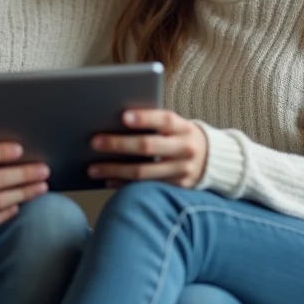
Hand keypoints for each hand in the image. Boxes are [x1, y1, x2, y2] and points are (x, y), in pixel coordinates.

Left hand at [88, 109, 208, 188]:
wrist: (210, 159)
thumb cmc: (179, 136)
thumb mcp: (175, 125)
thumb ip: (153, 123)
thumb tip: (114, 121)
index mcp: (182, 127)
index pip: (164, 120)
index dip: (144, 118)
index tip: (123, 116)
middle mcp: (184, 148)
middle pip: (148, 146)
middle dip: (119, 144)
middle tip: (94, 142)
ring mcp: (181, 170)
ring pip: (144, 172)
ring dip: (115, 169)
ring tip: (92, 168)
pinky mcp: (176, 187)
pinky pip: (146, 187)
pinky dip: (124, 184)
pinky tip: (108, 180)